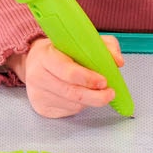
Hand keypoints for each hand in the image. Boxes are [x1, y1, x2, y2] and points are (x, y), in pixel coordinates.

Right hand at [7, 35, 125, 118]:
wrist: (34, 61)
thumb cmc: (60, 50)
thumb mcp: (81, 40)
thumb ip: (104, 46)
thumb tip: (118, 61)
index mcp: (45, 56)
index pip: (68, 72)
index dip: (88, 78)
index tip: (104, 81)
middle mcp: (38, 76)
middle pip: (72, 93)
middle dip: (96, 96)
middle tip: (109, 93)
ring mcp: (38, 94)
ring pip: (73, 104)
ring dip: (89, 100)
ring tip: (93, 90)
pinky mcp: (41, 108)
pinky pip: (68, 111)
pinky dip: (80, 105)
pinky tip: (79, 95)